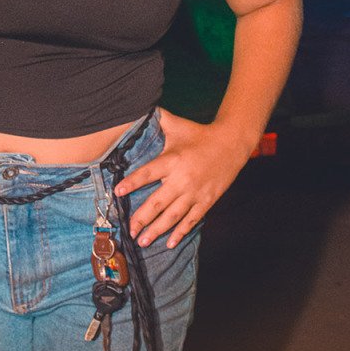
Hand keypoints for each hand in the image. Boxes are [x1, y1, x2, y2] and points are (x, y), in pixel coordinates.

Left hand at [114, 108, 250, 249]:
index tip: (117, 192)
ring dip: (157, 230)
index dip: (132, 182)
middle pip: (158, 202)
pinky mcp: (206, 201)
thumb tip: (140, 107)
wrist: (232, 144)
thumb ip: (159, 118)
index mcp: (173, 160)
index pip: (148, 173)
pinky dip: (180, 232)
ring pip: (173, 216)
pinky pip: (191, 220)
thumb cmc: (200, 134)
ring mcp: (195, 193)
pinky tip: (170, 243)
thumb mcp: (178, 125)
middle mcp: (182, 179)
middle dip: (142, 218)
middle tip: (129, 230)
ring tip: (143, 241)